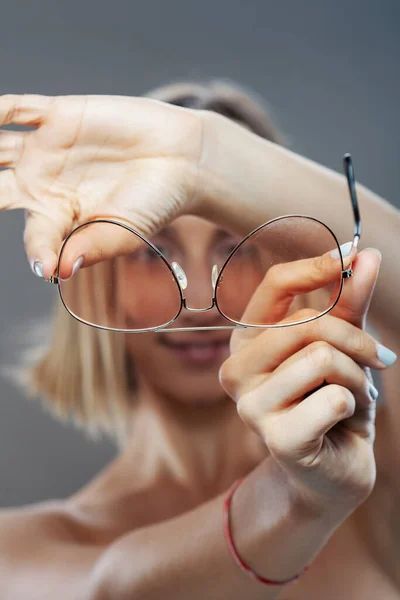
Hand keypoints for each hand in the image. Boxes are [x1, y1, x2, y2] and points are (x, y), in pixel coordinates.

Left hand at [0, 94, 202, 278]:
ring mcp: (47, 149)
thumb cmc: (154, 203)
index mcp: (58, 218)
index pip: (35, 237)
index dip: (39, 252)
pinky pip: (17, 109)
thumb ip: (92, 248)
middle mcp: (44, 183)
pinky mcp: (59, 115)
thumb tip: (59, 270)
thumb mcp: (125, 233)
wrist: (182, 159)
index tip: (47, 265)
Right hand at [219, 248, 393, 521]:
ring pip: (322, 358)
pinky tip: (345, 422)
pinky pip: (334, 398)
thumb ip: (348, 301)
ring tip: (355, 396)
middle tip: (379, 359)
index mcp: (247, 340)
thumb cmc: (332, 399)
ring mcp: (250, 405)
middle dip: (355, 339)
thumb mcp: (342, 345)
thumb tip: (366, 254)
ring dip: (358, 377)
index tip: (353, 256)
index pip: (275, 284)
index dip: (317, 266)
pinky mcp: (276, 438)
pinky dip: (355, 406)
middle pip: (306, 323)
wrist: (335, 468)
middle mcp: (237, 369)